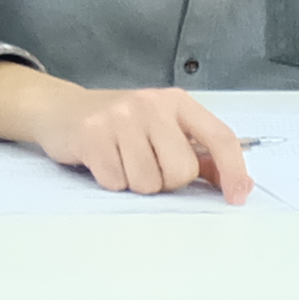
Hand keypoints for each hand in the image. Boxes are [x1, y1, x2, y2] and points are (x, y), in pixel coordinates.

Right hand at [14, 77, 255, 201]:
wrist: (61, 109)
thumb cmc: (121, 124)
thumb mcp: (164, 130)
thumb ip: (200, 155)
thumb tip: (236, 184)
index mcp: (176, 102)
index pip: (219, 138)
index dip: (234, 171)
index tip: (237, 198)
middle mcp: (150, 104)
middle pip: (181, 171)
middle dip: (166, 181)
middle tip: (146, 164)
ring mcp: (119, 117)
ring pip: (148, 183)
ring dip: (136, 183)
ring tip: (122, 161)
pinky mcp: (91, 135)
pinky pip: (116, 182)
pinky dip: (111, 181)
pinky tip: (103, 161)